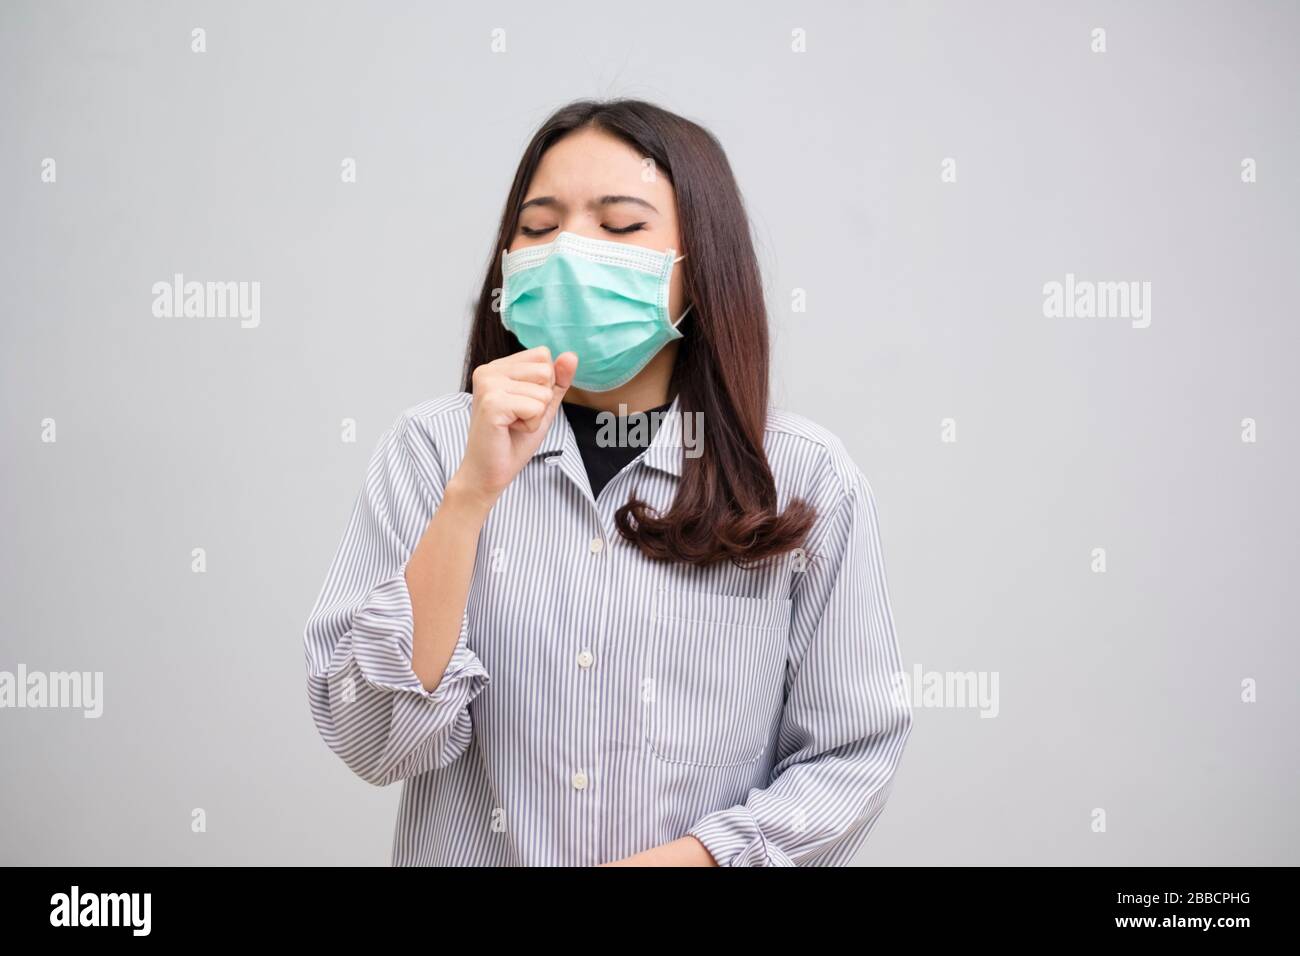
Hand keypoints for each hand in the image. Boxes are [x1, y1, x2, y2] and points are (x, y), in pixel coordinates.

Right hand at [448, 346, 576, 512]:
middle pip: (545, 370)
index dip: (543, 386)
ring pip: (543, 391)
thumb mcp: (543, 406)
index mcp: (497, 366)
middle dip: (541, 401)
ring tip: (512, 425)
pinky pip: (536, 407)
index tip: (521, 406)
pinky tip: (509, 430)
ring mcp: (488, 385)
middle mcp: (489, 370)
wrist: (488, 473)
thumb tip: (571, 355)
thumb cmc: (513, 440)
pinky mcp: (492, 403)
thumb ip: (557, 381)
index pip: (543, 356)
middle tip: (517, 418)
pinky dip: (530, 425)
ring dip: (536, 415)